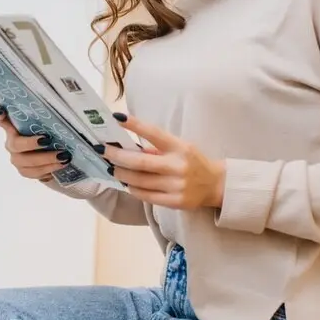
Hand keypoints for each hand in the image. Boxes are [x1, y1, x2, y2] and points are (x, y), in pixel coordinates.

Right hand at [0, 105, 71, 180]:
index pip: (0, 119)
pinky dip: (47, 171)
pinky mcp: (25, 172)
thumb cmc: (52, 137)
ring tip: (63, 158)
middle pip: (16, 144)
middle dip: (32, 143)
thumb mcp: (50, 126)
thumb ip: (48, 118)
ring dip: (46, 160)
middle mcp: (12, 143)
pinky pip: (34, 174)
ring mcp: (17, 159)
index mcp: (15, 128)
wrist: (57, 159)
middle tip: (49, 140)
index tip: (2, 111)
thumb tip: (64, 104)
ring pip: (26, 163)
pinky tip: (58, 168)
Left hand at [102, 113, 225, 209]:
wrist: (216, 185)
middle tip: (104, 151)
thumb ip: (158, 148)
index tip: (117, 118)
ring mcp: (176, 186)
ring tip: (112, 168)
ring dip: (122, 174)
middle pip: (140, 163)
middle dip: (118, 156)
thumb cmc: (193, 162)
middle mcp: (178, 166)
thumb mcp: (181, 147)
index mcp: (180, 147)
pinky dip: (133, 189)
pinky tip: (126, 183)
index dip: (135, 125)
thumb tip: (129, 145)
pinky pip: (146, 196)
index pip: (154, 133)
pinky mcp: (175, 202)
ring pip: (140, 181)